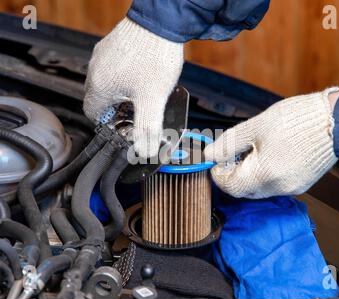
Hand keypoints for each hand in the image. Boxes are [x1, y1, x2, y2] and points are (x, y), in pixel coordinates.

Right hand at [84, 17, 183, 157]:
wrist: (162, 22)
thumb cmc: (154, 57)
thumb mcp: (152, 100)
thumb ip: (148, 128)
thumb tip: (145, 152)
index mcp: (99, 86)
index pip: (93, 115)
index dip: (107, 124)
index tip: (123, 125)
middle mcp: (95, 70)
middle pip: (99, 100)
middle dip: (116, 110)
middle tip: (135, 112)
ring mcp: (102, 55)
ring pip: (106, 83)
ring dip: (121, 93)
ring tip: (141, 94)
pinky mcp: (112, 46)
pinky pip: (112, 68)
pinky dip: (124, 77)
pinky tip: (141, 76)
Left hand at [205, 88, 338, 198]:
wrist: (334, 120)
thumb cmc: (296, 120)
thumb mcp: (254, 127)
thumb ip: (228, 143)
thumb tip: (209, 154)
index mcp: (264, 174)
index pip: (229, 186)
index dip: (218, 172)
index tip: (217, 159)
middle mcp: (278, 188)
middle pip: (243, 189)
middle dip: (233, 172)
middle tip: (235, 152)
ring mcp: (290, 188)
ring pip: (257, 188)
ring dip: (248, 174)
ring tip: (254, 150)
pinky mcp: (300, 185)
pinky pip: (273, 186)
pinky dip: (264, 174)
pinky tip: (269, 156)